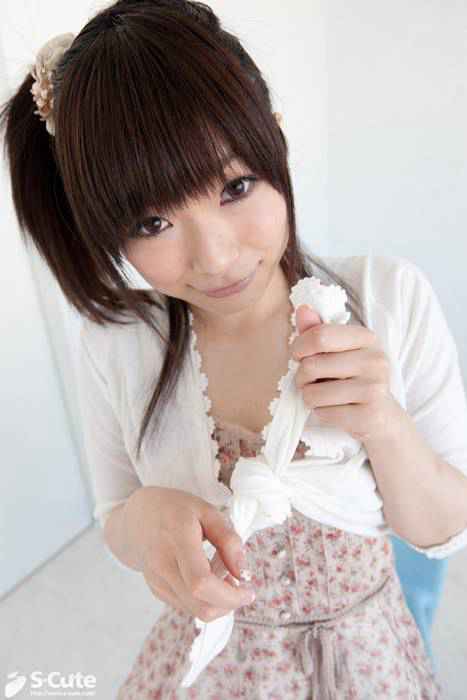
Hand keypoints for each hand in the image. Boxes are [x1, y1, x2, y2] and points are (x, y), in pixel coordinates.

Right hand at [125, 487, 255, 621]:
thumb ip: (228, 539)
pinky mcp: (156, 590)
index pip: (201, 582)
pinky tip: (208, 578)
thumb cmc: (174, 510)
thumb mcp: (206, 511)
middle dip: (229, 605)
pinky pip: (186, 605)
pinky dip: (204, 600)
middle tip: (242, 588)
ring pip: (194, 611)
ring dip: (217, 603)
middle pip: (200, 605)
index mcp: (177, 539)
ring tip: (223, 575)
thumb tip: (242, 572)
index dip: (229, 595)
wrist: (136, 518)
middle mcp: (163, 565)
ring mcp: (157, 581)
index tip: (248, 590)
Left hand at [290, 304, 395, 441]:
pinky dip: (321, 414)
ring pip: (313, 394)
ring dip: (309, 397)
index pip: (320, 336)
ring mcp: (375, 389)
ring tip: (323, 396)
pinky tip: (335, 410)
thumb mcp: (337, 350)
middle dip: (301, 377)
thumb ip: (317, 330)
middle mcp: (375, 360)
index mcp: (366, 338)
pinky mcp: (369, 416)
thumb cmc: (351, 378)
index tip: (299, 356)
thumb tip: (302, 309)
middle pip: (311, 366)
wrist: (381, 415)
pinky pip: (323, 414)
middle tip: (310, 381)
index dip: (299, 347)